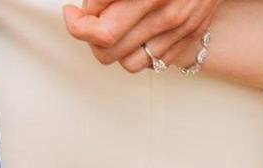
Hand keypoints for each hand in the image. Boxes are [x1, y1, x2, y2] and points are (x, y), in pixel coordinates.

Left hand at [63, 0, 218, 70]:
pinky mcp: (190, 35)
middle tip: (88, 22)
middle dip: (89, 37)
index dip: (76, 19)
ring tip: (112, 29)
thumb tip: (86, 12)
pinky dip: (137, 53)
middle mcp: (164, 10)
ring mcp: (179, 26)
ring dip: (113, 49)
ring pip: (127, 62)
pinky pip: (152, 62)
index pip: (96, 22)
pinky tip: (135, 34)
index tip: (72, 12)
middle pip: (107, 46)